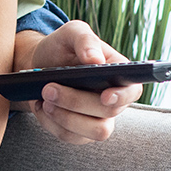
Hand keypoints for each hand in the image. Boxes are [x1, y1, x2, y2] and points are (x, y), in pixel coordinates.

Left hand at [17, 22, 140, 144]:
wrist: (36, 65)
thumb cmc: (61, 48)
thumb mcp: (71, 33)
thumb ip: (85, 40)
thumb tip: (96, 59)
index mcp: (119, 74)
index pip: (133, 91)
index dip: (122, 96)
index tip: (104, 96)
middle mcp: (114, 99)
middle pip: (108, 112)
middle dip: (76, 102)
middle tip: (48, 88)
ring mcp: (99, 118)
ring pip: (94, 132)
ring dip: (65, 117)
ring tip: (44, 100)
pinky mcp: (80, 131)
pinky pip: (70, 136)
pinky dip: (51, 123)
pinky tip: (40, 107)